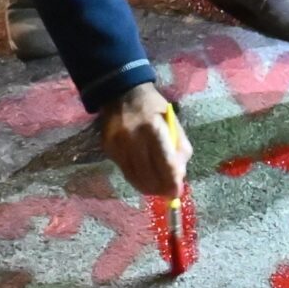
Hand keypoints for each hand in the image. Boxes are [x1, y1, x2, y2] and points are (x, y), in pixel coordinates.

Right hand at [98, 83, 188, 198]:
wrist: (120, 93)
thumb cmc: (152, 107)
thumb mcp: (171, 120)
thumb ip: (179, 146)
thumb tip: (180, 174)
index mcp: (152, 127)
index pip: (163, 161)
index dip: (171, 180)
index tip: (177, 192)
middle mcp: (132, 138)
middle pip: (147, 173)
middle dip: (160, 188)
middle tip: (170, 193)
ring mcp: (117, 145)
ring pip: (134, 177)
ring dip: (149, 187)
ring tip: (159, 189)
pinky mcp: (108, 150)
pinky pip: (125, 171)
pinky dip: (137, 179)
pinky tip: (146, 180)